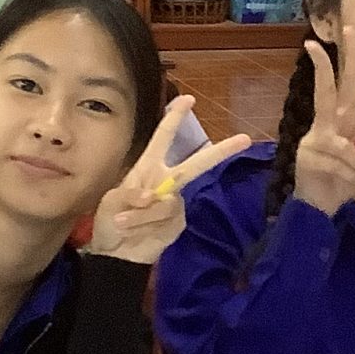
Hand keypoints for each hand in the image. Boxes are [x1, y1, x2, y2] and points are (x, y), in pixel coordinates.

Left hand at [86, 96, 250, 264]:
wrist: (115, 254)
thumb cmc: (110, 222)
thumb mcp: (111, 202)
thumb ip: (129, 194)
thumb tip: (152, 196)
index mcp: (148, 168)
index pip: (163, 138)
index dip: (174, 118)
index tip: (188, 99)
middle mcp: (166, 181)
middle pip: (196, 164)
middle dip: (220, 152)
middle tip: (244, 139)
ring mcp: (174, 203)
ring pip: (167, 200)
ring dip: (142, 213)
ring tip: (122, 222)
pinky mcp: (178, 223)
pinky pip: (166, 218)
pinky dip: (146, 223)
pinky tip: (134, 231)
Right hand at [290, 21, 354, 215]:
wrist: (317, 209)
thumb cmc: (340, 183)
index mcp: (338, 123)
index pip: (344, 87)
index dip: (348, 61)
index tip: (344, 32)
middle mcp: (324, 126)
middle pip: (329, 91)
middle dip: (331, 64)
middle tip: (332, 34)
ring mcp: (315, 141)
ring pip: (349, 146)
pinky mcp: (310, 158)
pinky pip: (344, 165)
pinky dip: (353, 179)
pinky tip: (346, 188)